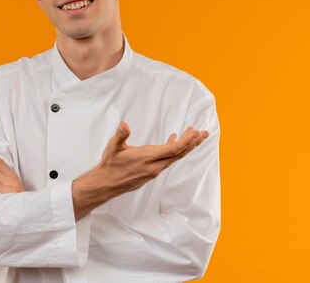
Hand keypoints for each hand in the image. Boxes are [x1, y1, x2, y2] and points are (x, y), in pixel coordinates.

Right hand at [72, 121, 207, 219]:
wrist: (105, 184)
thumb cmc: (109, 165)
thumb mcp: (113, 147)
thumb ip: (121, 135)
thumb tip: (124, 125)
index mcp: (147, 158)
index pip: (172, 150)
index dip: (186, 141)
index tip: (195, 132)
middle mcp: (154, 166)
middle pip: (178, 154)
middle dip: (192, 143)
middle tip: (204, 133)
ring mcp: (153, 171)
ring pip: (174, 158)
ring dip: (185, 147)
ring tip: (194, 136)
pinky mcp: (150, 173)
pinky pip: (167, 160)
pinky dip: (173, 150)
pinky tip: (172, 140)